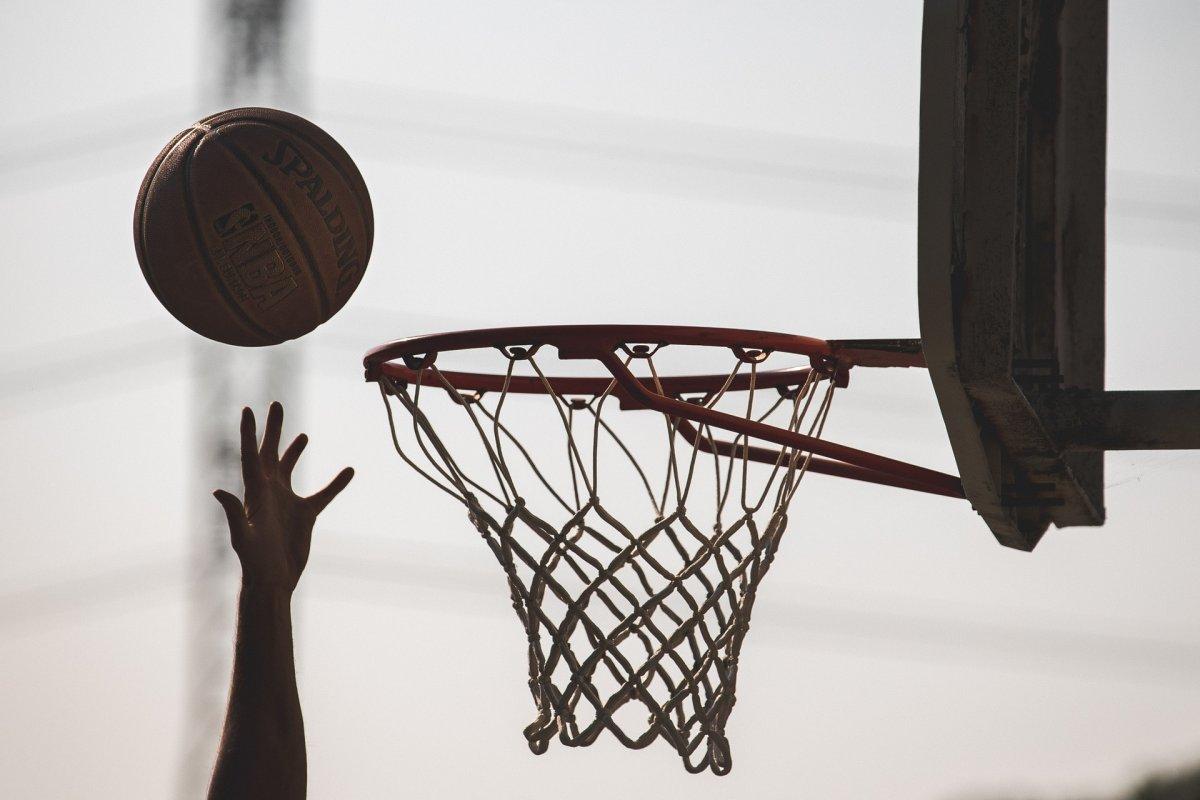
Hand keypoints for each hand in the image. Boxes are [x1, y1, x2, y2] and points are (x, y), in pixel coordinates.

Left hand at [213, 402, 353, 592]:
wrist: (273, 581)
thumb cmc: (254, 562)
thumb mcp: (243, 536)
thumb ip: (233, 513)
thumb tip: (217, 490)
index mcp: (255, 491)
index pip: (251, 455)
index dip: (248, 432)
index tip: (248, 409)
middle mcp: (269, 492)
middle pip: (270, 453)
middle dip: (273, 429)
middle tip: (276, 405)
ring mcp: (286, 502)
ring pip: (290, 469)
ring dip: (294, 451)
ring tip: (302, 435)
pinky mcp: (304, 515)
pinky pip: (323, 495)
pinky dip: (336, 484)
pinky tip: (349, 472)